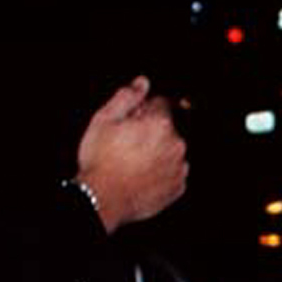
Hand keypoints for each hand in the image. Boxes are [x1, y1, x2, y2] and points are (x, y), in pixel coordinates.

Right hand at [76, 76, 188, 232]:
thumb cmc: (102, 159)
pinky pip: (172, 173)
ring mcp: (179, 168)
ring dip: (157, 151)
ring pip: (170, 151)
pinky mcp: (178, 188)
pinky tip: (141, 175)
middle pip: (167, 128)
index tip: (131, 120)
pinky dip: (161, 171)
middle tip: (127, 144)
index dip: (143, 109)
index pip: (161, 104)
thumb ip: (127, 97)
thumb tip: (142, 82)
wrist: (103, 198)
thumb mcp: (105, 119)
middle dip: (151, 131)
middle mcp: (176, 145)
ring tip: (133, 162)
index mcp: (161, 124)